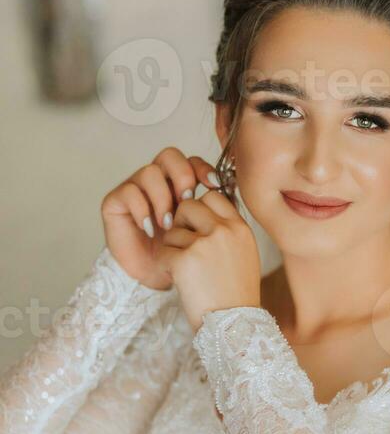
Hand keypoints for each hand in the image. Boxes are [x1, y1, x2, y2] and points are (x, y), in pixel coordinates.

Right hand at [100, 147, 219, 290]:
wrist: (156, 277)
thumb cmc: (180, 255)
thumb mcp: (202, 230)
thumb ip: (214, 208)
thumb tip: (231, 188)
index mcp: (179, 185)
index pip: (191, 161)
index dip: (202, 168)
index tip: (213, 184)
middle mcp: (158, 182)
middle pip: (169, 156)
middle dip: (182, 175)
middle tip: (187, 201)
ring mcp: (135, 189)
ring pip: (149, 172)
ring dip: (162, 197)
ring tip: (168, 224)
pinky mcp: (115, 202)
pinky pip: (128, 192)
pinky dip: (142, 210)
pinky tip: (149, 229)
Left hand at [156, 159, 260, 332]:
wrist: (234, 325)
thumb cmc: (237, 294)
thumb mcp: (244, 254)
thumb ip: (228, 231)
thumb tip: (205, 212)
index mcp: (240, 228)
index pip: (213, 196)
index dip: (201, 210)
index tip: (198, 228)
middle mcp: (224, 230)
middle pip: (189, 205)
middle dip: (182, 224)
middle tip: (186, 248)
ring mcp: (204, 244)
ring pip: (173, 230)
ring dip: (173, 248)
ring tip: (187, 271)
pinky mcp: (185, 260)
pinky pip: (164, 252)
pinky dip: (166, 266)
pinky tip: (179, 281)